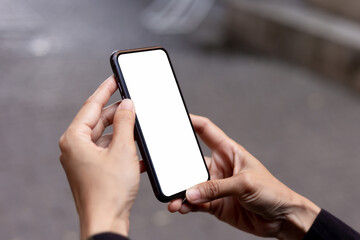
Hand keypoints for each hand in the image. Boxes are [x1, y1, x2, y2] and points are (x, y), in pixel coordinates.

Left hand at [59, 76, 143, 238]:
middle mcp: (75, 148)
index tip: (115, 78)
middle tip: (134, 103)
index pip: (91, 105)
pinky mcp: (93, 171)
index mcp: (74, 139)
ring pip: (106, 137)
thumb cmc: (110, 190)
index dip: (105, 90)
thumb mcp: (123, 149)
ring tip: (140, 126)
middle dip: (118, 113)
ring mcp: (83, 160)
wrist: (106, 222)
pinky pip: (108, 151)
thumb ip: (126, 122)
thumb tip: (127, 104)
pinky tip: (138, 149)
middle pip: (98, 121)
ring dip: (123, 132)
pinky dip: (123, 148)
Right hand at [168, 115, 319, 239]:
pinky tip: (180, 207)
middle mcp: (219, 166)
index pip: (205, 130)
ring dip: (179, 191)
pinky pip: (195, 203)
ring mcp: (215, 186)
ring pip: (190, 185)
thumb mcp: (245, 184)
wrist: (282, 219)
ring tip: (171, 198)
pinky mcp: (214, 204)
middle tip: (160, 169)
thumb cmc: (272, 192)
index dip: (190, 121)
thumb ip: (217, 188)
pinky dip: (186, 205)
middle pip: (190, 161)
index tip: (173, 117)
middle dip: (175, 165)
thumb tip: (190, 193)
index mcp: (228, 151)